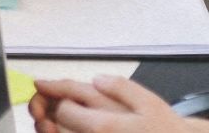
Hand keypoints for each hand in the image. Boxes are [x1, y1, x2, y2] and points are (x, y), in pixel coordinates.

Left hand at [29, 75, 208, 132]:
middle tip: (47, 101)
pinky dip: (67, 132)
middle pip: (60, 126)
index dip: (54, 94)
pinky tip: (70, 126)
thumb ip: (119, 87)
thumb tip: (97, 80)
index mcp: (106, 126)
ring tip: (53, 116)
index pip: (64, 108)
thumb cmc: (166, 130)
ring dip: (56, 127)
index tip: (41, 85)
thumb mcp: (148, 102)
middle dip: (51, 111)